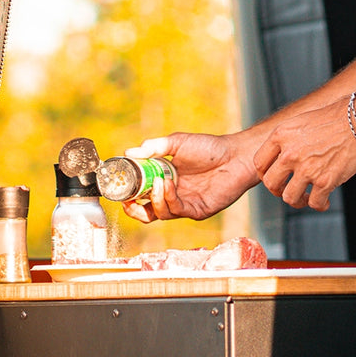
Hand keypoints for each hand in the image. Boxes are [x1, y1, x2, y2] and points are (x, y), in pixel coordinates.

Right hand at [120, 132, 258, 222]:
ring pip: (161, 214)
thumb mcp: (177, 142)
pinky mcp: (198, 210)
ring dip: (154, 199)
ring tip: (158, 181)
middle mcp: (173, 196)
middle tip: (129, 198)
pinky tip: (169, 183)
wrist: (236, 155)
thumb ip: (154, 147)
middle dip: (134, 209)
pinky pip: (178, 210)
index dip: (128, 196)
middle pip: (147, 213)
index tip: (119, 189)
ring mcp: (185, 205)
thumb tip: (129, 152)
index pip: (141, 196)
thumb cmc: (209, 148)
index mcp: (165, 182)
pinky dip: (169, 198)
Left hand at [252, 99, 355, 210]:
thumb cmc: (336, 118)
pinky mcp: (325, 181)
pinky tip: (324, 200)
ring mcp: (306, 168)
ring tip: (307, 198)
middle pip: (271, 183)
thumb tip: (281, 158)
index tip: (275, 177)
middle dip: (278, 191)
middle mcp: (290, 153)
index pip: (259, 163)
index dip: (265, 174)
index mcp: (281, 135)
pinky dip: (320, 205)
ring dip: (298, 201)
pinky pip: (315, 203)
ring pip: (289, 198)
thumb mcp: (301, 122)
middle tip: (287, 190)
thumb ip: (287, 140)